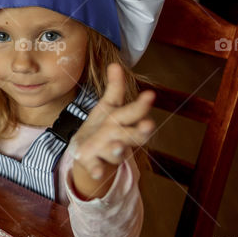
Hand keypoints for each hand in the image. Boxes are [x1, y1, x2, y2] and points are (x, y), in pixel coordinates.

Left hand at [69, 63, 155, 198]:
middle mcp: (120, 139)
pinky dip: (97, 171)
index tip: (149, 95)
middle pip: (132, 135)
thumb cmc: (102, 127)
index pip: (135, 113)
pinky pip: (97, 168)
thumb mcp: (107, 107)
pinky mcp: (94, 164)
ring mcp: (107, 153)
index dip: (141, 105)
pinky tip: (96, 172)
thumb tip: (115, 64)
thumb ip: (114, 89)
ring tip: (117, 145)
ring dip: (118, 149)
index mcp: (123, 122)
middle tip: (148, 125)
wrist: (88, 153)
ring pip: (115, 152)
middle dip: (140, 131)